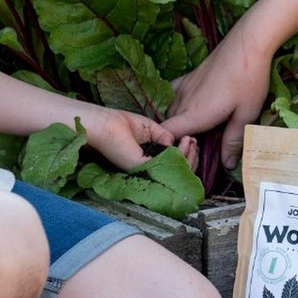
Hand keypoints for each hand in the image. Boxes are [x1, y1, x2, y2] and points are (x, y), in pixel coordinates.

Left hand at [83, 107, 198, 172]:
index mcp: (149, 162)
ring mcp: (145, 171)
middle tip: (193, 142)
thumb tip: (177, 146)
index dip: (187, 156)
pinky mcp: (141, 168)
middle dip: (192, 158)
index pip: (173, 167)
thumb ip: (165, 138)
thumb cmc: (121, 124)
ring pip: (177, 173)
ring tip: (190, 141)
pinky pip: (169, 166)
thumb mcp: (150, 129)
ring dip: (190, 156)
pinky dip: (182, 155)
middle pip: (178, 173)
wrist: (104, 124)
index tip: (191, 141)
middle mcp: (148, 169)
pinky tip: (185, 142)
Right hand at [168, 29, 273, 167]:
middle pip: (168, 126)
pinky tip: (187, 108)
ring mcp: (184, 87)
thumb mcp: (245, 114)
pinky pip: (172, 94)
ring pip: (170, 111)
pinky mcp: (188, 77)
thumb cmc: (249, 80)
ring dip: (177, 123)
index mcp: (195, 115)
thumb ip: (232, 140)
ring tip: (195, 132)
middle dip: (176, 139)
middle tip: (195, 149)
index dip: (170, 149)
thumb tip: (226, 165)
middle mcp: (183, 101)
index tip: (183, 157)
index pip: (167, 136)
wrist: (247, 43)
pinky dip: (175, 105)